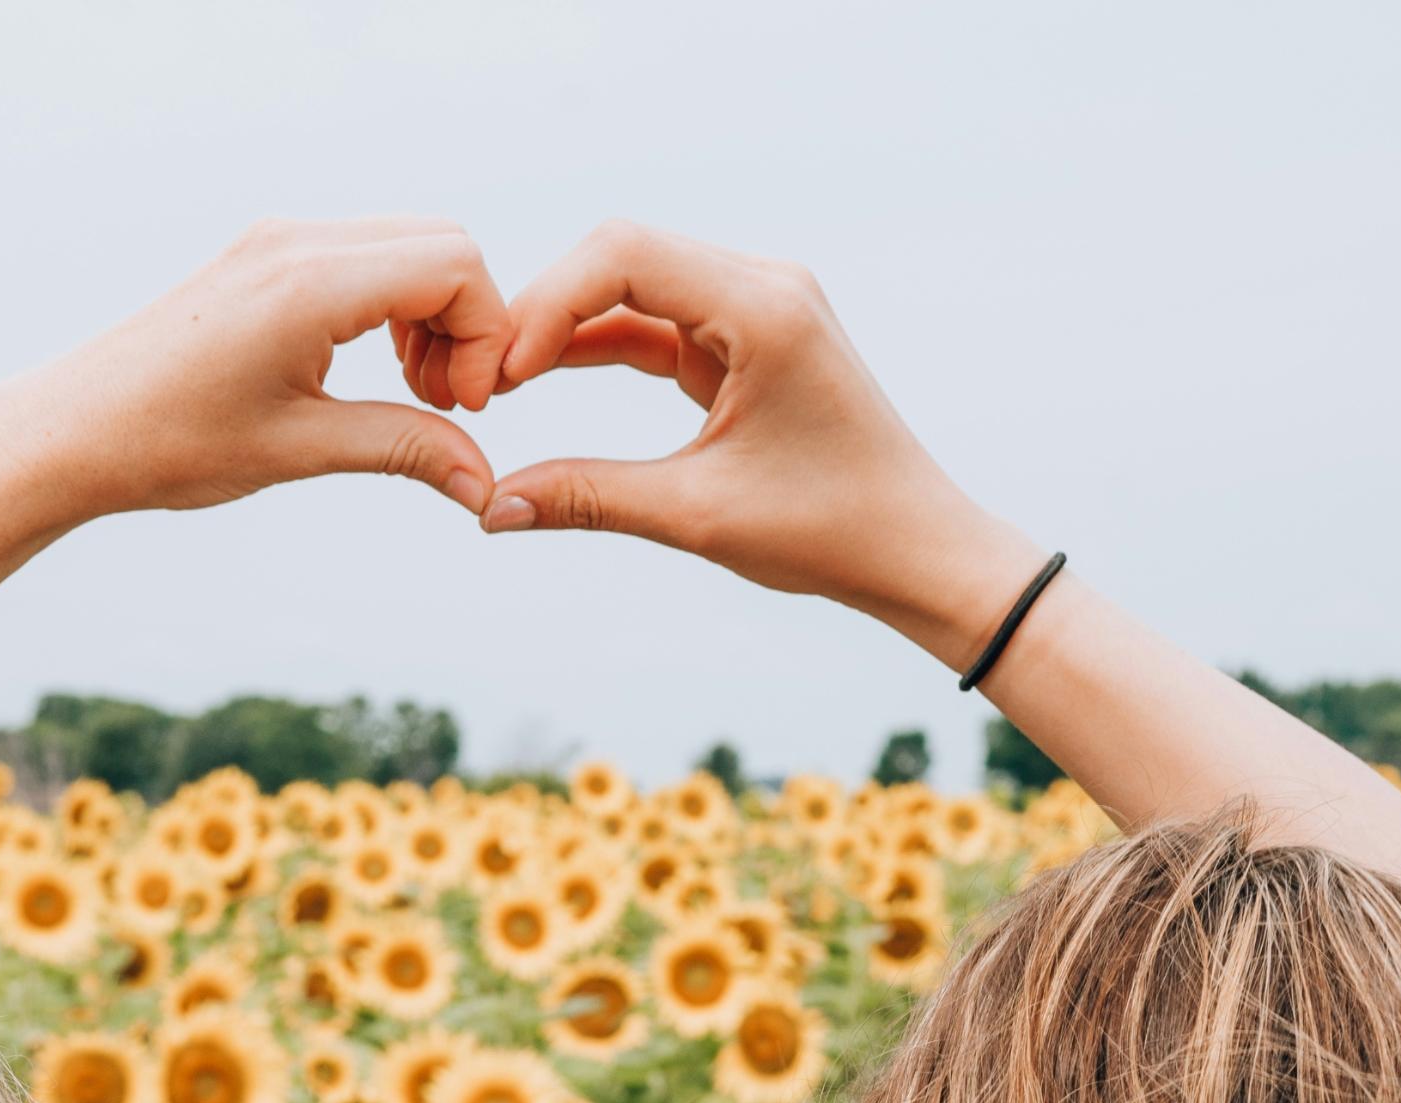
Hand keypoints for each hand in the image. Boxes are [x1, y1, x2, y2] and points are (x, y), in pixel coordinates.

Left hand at [0, 216, 513, 523]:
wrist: (73, 429)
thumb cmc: (169, 442)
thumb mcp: (300, 450)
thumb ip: (405, 449)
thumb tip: (485, 484)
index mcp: (309, 281)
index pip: (455, 266)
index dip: (485, 337)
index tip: (462, 410)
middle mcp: (297, 242)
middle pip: (444, 245)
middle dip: (468, 324)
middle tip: (444, 405)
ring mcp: (279, 241)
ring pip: (410, 247)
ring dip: (434, 317)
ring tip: (413, 396)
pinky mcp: (265, 257)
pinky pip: (366, 258)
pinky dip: (395, 308)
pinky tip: (375, 371)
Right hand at [472, 221, 1038, 667]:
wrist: (916, 548)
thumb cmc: (832, 531)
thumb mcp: (698, 516)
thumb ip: (589, 498)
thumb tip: (491, 509)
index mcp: (764, 307)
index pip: (624, 254)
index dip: (546, 302)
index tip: (500, 373)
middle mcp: (764, 285)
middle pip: (622, 254)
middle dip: (545, 309)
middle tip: (485, 380)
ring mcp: (759, 306)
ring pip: (634, 286)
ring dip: (567, 327)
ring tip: (500, 383)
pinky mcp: (749, 337)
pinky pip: (658, 323)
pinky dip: (600, 346)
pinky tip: (541, 378)